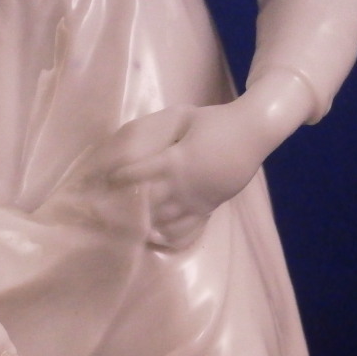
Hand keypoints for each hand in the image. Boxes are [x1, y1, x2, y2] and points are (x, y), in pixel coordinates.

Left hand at [86, 103, 269, 249]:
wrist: (253, 135)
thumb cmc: (216, 122)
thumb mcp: (186, 118)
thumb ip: (162, 130)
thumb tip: (134, 134)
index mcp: (175, 160)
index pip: (140, 173)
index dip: (121, 177)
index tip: (105, 181)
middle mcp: (183, 184)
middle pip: (147, 203)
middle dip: (125, 207)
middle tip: (104, 211)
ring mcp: (195, 200)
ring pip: (163, 220)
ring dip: (142, 224)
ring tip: (121, 228)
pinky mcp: (207, 208)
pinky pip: (185, 230)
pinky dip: (167, 236)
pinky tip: (151, 237)